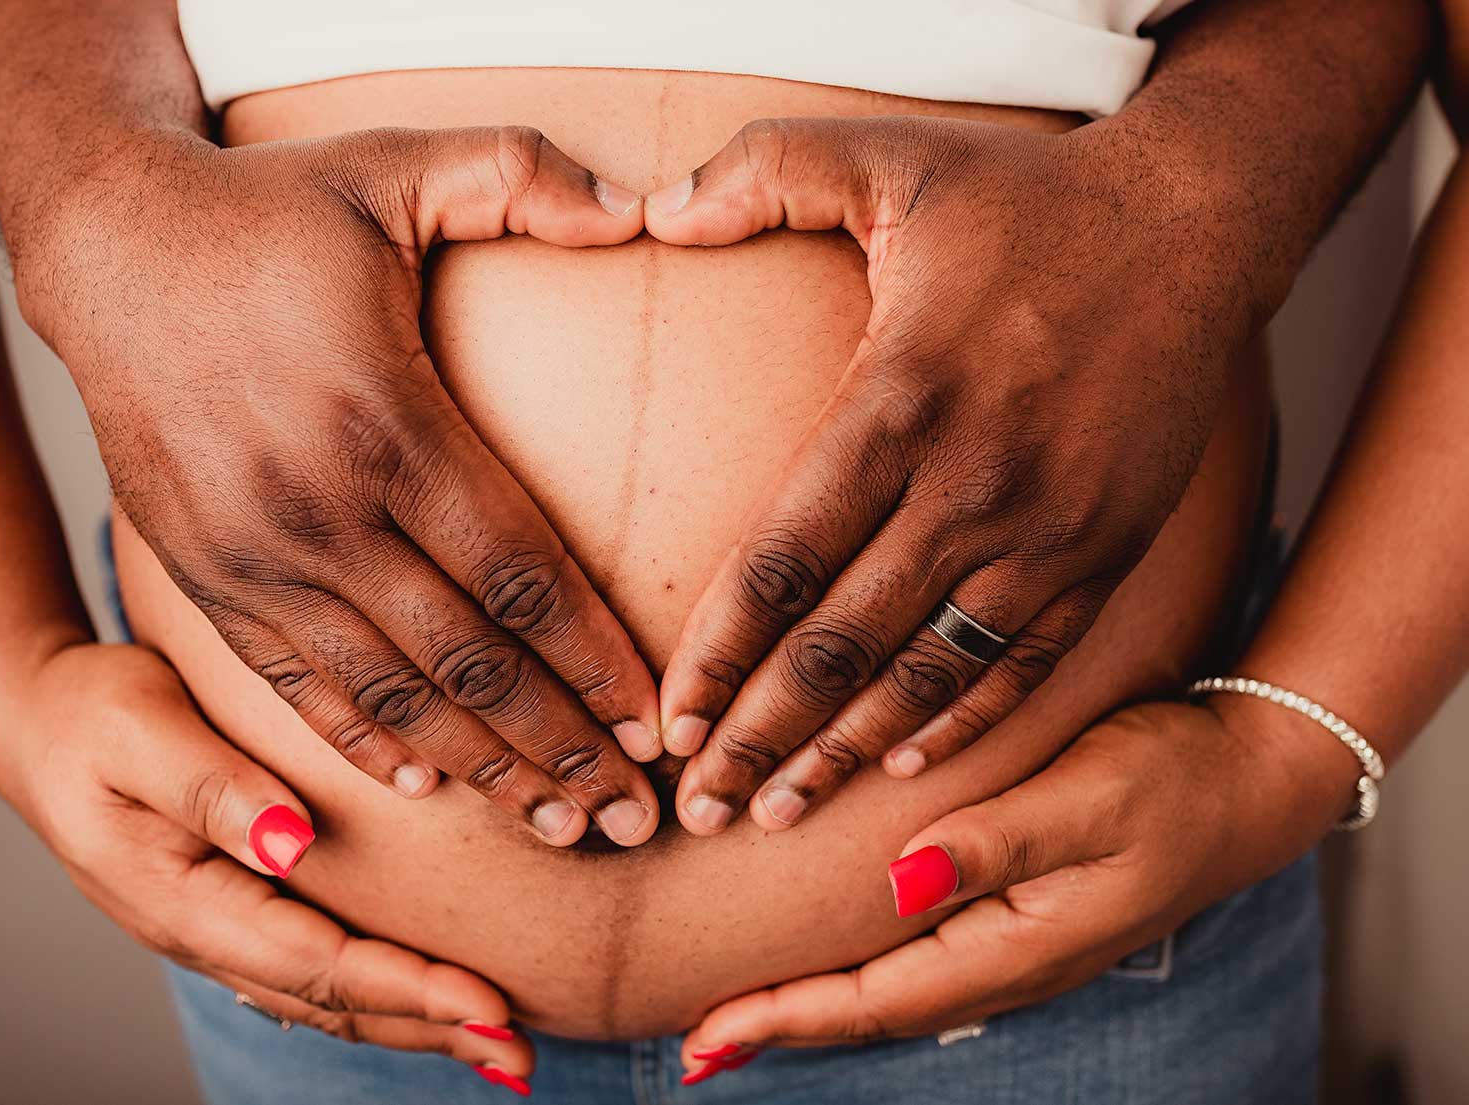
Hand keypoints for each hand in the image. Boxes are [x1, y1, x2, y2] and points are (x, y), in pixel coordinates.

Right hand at [9, 642, 536, 1084]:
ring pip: (328, 999)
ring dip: (414, 1023)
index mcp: (182, 899)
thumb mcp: (137, 728)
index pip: (313, 961)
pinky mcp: (238, 908)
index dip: (406, 986)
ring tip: (498, 1045)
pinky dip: (379, 992)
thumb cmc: (89, 714)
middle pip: (332, 1001)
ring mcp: (221, 928)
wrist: (38, 722)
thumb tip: (292, 842)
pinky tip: (430, 1002)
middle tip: (518, 1052)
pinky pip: (316, 970)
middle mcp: (206, 931)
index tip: (487, 1003)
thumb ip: (210, 784)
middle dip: (431, 1028)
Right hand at [20, 128, 661, 845]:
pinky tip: (425, 786)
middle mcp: (319, 507)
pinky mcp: (203, 577)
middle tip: (635, 820)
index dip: (597, 661)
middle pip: (467, 660)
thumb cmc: (267, 210)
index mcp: (386, 419)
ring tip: (555, 825)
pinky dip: (362, 743)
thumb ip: (521, 175)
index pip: (521, 573)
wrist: (103, 244)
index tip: (657, 725)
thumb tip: (644, 206)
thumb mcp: (393, 165)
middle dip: (561, 749)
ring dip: (480, 770)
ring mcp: (253, 555)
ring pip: (388, 694)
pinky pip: (294, 684)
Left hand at [643, 117, 1263, 832]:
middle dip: (762, 736)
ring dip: (847, 752)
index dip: (716, 655)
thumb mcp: (892, 158)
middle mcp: (974, 484)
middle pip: (842, 642)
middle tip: (699, 809)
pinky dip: (958, 721)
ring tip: (778, 813)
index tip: (668, 722)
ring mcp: (1049, 530)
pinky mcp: (1107, 552)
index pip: (782, 561)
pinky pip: (1021, 663)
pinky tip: (900, 766)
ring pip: (926, 672)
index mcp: (901, 401)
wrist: (1197, 224)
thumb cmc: (1029, 200)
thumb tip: (654, 209)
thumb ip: (764, 170)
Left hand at [673, 697, 1356, 1079]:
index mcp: (1019, 943)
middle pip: (873, 1010)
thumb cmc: (1171, 782)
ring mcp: (1013, 947)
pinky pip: (918, 960)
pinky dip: (859, 972)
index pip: (880, 996)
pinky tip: (826, 958)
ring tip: (739, 1010)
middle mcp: (1007, 962)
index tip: (709, 1033)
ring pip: (891, 991)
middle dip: (781, 1025)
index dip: (789, 1016)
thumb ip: (998, 840)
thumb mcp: (1090, 797)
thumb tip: (902, 878)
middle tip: (692, 1040)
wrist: (1245, 786)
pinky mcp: (1015, 919)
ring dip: (814, 1005)